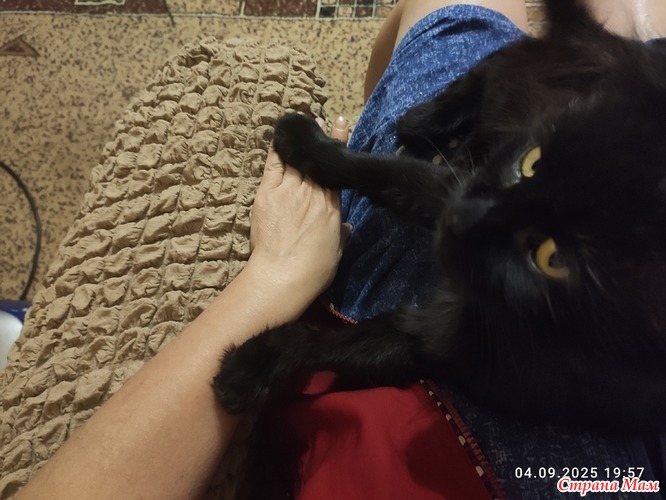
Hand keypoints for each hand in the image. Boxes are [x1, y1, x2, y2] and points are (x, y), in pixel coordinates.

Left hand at [247, 116, 350, 308]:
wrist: (284, 275)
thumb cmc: (315, 269)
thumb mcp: (336, 250)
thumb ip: (341, 233)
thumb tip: (345, 226)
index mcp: (332, 206)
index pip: (335, 169)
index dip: (339, 144)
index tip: (341, 124)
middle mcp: (313, 192)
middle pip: (317, 159)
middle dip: (320, 138)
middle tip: (321, 120)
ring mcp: (289, 189)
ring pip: (296, 157)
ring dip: (300, 141)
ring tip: (302, 124)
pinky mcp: (268, 193)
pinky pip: (273, 165)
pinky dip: (277, 150)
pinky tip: (280, 137)